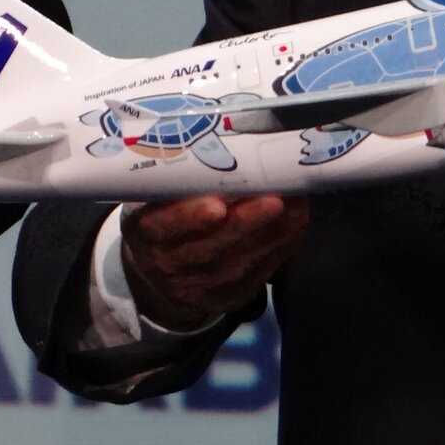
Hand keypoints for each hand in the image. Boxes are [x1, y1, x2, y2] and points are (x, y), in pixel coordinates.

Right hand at [121, 194, 310, 330]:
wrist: (159, 278)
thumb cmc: (164, 220)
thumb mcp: (156, 200)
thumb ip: (180, 181)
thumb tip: (227, 147)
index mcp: (147, 233)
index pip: (164, 227)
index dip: (190, 218)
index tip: (217, 206)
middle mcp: (170, 264)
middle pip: (210, 249)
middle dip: (246, 224)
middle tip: (275, 199)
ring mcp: (200, 287)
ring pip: (239, 264)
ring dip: (273, 235)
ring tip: (297, 207)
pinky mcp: (229, 297)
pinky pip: (258, 274)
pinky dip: (281, 248)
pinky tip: (297, 225)